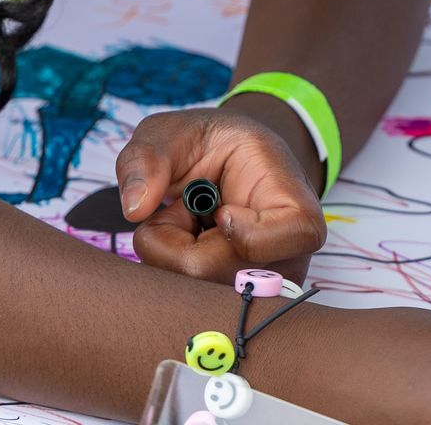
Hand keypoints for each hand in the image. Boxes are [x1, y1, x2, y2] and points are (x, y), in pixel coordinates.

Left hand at [115, 108, 325, 281]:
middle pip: (210, 277)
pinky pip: (185, 299)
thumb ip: (147, 157)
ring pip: (190, 293)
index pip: (268, 248)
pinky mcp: (235, 299)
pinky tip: (190, 244)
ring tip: (191, 222)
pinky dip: (171, 269)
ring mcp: (263, 286)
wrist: (232, 161)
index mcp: (296, 210)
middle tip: (186, 209)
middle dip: (175, 241)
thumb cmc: (214, 143)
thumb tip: (135, 208)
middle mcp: (287, 258)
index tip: (221, 208)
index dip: (236, 234)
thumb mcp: (176, 131)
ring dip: (171, 254)